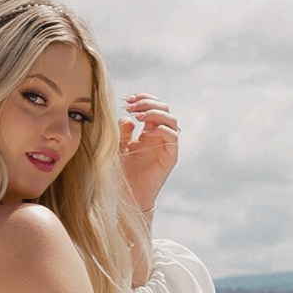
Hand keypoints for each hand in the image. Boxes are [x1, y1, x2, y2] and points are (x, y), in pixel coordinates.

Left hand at [119, 93, 179, 216]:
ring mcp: (167, 145)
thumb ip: (123, 130)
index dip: (143, 98)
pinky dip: (160, 129)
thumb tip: (128, 118)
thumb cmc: (124, 171)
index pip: (154, 105)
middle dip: (147, 103)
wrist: (129, 194)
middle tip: (130, 106)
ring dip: (154, 113)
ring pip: (171, 119)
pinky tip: (145, 133)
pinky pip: (172, 137)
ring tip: (138, 115)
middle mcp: (160, 135)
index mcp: (149, 130)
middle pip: (164, 108)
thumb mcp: (120, 146)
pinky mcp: (170, 156)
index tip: (127, 99)